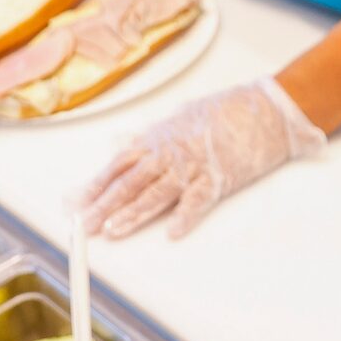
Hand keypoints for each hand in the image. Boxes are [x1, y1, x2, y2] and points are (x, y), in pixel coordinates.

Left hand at [78, 78, 324, 239]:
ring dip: (133, 214)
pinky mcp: (218, 178)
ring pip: (156, 193)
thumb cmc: (224, 112)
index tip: (76, 202)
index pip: (118, 165)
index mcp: (158, 139)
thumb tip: (123, 144)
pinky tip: (172, 231)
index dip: (95, 185)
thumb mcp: (179, 117)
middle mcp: (170, 152)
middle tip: (85, 224)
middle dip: (104, 205)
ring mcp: (193, 166)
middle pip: (129, 183)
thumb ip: (150, 134)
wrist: (263, 110)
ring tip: (113, 230)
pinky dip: (185, 216)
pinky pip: (197, 201)